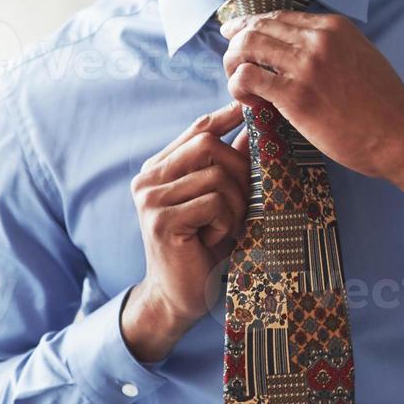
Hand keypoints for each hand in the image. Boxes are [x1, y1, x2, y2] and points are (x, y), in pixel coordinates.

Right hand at [122, 101, 250, 362]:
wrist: (179, 298)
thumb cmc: (204, 248)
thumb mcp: (223, 201)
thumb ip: (232, 164)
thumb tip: (254, 128)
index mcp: (160, 169)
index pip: (197, 130)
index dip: (226, 115)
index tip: (251, 105)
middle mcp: (149, 179)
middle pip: (208, 145)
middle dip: (238, 171)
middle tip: (242, 206)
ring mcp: (150, 199)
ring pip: (215, 175)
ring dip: (234, 205)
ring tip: (225, 228)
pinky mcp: (161, 220)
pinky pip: (213, 202)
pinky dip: (225, 222)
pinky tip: (213, 239)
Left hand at [220, 10, 403, 201]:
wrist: (401, 135)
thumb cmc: (383, 106)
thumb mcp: (361, 56)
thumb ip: (331, 47)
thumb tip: (299, 49)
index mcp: (333, 26)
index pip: (277, 16)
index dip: (249, 25)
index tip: (234, 35)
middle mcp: (318, 39)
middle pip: (256, 27)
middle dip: (235, 44)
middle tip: (231, 65)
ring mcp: (306, 66)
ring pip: (246, 47)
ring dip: (233, 65)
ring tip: (241, 87)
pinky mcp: (296, 95)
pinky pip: (247, 78)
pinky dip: (238, 87)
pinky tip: (249, 102)